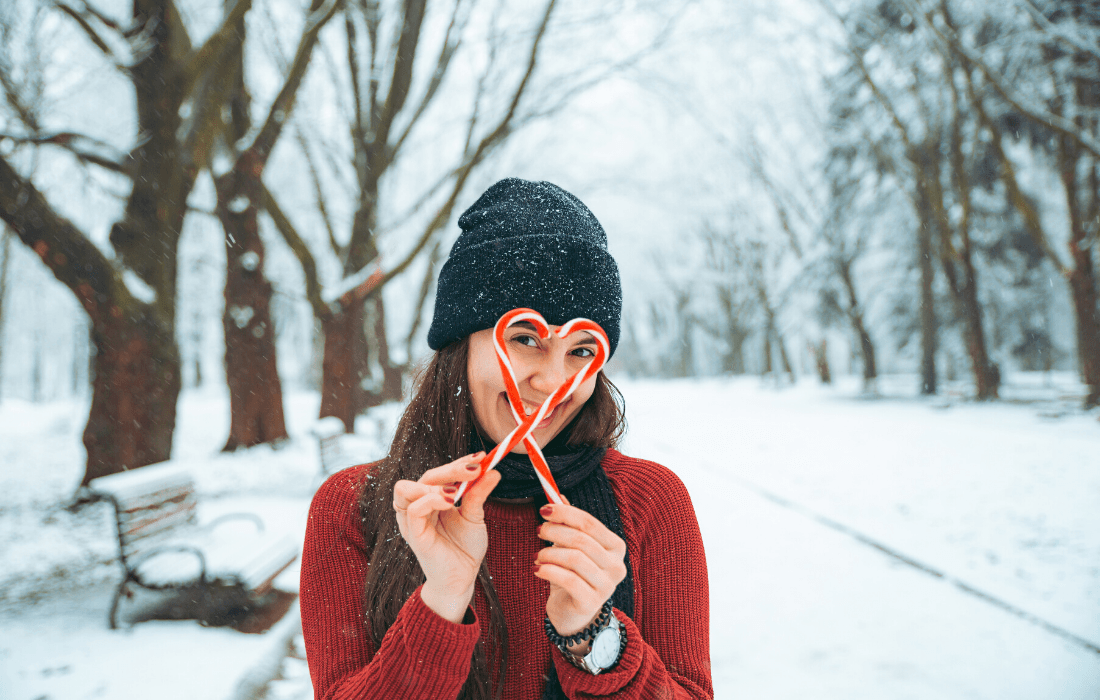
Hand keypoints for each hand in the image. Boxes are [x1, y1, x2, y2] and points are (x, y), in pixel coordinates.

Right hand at [393, 453, 501, 622]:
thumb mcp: (475, 515)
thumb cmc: (465, 548)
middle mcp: (418, 507)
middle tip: (476, 468)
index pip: (439, 474)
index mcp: (431, 500)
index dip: (458, 463)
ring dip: (435, 483)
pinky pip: (413, 509)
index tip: (481, 457)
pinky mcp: (414, 534)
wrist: (462, 579)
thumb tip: (494, 471)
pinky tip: (450, 501)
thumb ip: (479, 493)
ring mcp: (412, 520)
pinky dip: (430, 499)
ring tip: (458, 490)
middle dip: (451, 468)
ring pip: (407, 487)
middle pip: (426, 476)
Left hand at [535, 497, 627, 653]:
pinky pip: (568, 580)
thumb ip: (569, 522)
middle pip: (582, 539)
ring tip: (539, 555)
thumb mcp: (573, 546)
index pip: (590, 523)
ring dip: (550, 553)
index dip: (565, 513)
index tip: (543, 509)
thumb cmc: (574, 574)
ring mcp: (606, 586)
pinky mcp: (591, 602)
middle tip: (538, 530)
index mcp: (616, 547)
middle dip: (555, 531)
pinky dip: (549, 571)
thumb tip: (557, 494)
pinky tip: (538, 569)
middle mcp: (616, 566)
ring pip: (575, 559)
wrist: (574, 613)